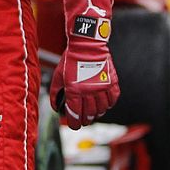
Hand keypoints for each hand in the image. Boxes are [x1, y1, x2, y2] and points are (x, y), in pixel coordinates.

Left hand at [49, 0, 119, 128]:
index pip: (75, 113)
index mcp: (74, 90)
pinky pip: (113, 99)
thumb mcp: (58, 76)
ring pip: (102, 108)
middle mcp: (89, 91)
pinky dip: (109, 105)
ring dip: (97, 114)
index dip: (74, 122)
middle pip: (89, 113)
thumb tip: (55, 107)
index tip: (74, 124)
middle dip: (86, 120)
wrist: (87, 45)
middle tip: (84, 122)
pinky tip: (105, 106)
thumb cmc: (70, 59)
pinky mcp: (111, 81)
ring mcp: (101, 86)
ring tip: (94, 115)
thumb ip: (56, 93)